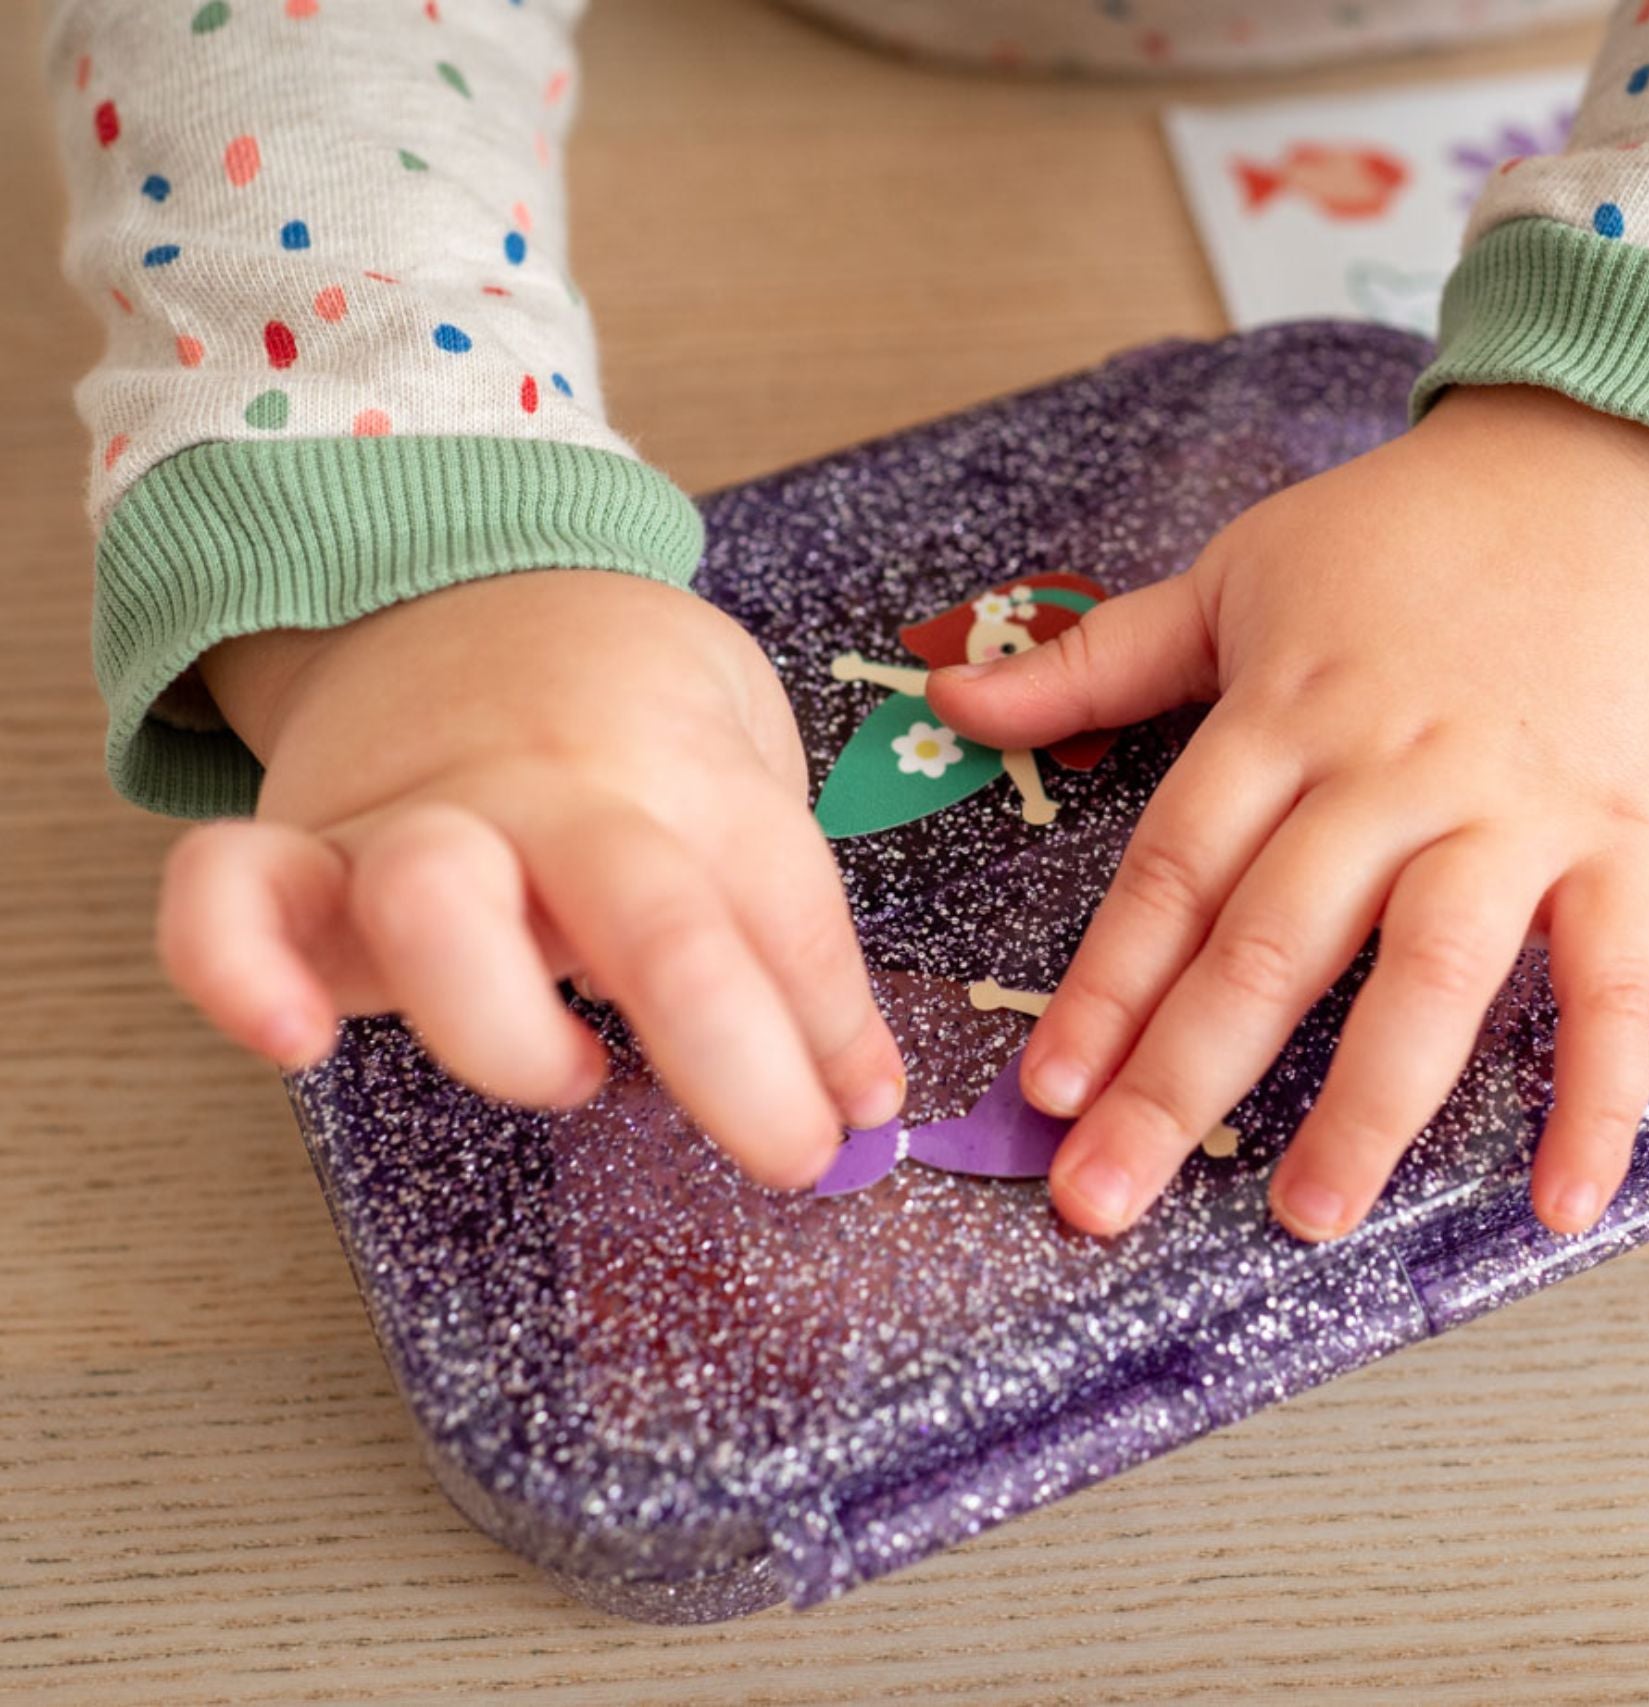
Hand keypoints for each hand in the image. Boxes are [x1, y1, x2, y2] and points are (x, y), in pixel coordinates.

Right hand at [156, 570, 904, 1189]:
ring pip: (442, 903)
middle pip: (653, 921)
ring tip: (578, 1074)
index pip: (781, 904)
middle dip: (736, 1057)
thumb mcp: (740, 771)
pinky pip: (227, 896)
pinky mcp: (300, 849)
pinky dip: (237, 969)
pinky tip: (295, 1044)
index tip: (859, 1105)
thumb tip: (855, 1089)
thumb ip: (786, 923)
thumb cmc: (629, 706)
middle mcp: (556, 795)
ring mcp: (419, 819)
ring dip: (515, 1029)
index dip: (831, 1021)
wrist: (470, 580)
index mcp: (684, 770)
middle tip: (794, 1154)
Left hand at [929, 386, 1648, 1240]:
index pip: (1174, 873)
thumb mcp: (1232, 575)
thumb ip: (1095, 660)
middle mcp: (1386, 775)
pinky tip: (1561, 1200)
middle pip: (1271, 944)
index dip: (1106, 986)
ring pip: (1429, 972)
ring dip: (1367, 1105)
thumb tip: (951, 706)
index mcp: (1280, 715)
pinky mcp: (1620, 838)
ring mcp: (1509, 813)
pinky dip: (1599, 1089)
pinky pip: (1616, 977)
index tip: (1049, 1093)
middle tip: (1108, 1201)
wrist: (1593, 477)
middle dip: (1183, 1081)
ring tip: (1306, 1217)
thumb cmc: (1398, 536)